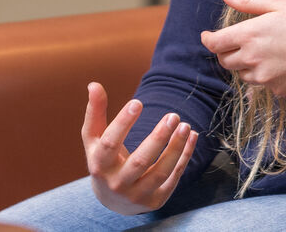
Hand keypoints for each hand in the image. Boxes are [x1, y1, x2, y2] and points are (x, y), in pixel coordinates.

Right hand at [81, 82, 197, 215]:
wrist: (112, 200)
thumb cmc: (104, 160)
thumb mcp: (94, 139)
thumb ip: (95, 112)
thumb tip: (94, 84)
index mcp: (99, 165)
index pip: (110, 144)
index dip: (123, 123)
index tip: (138, 102)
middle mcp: (117, 184)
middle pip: (140, 161)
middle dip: (158, 138)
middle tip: (173, 115)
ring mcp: (137, 195)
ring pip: (160, 172)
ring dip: (176, 148)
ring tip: (185, 125)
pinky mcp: (155, 201)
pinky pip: (173, 178)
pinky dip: (184, 157)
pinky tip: (191, 137)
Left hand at [199, 0, 285, 96]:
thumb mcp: (278, 3)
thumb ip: (246, 1)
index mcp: (249, 35)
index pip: (215, 43)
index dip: (208, 40)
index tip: (208, 36)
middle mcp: (252, 59)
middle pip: (225, 61)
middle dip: (226, 51)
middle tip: (239, 42)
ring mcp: (265, 77)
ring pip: (243, 75)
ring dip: (245, 65)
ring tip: (265, 51)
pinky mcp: (278, 89)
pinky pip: (263, 85)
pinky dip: (265, 76)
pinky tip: (281, 63)